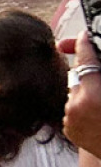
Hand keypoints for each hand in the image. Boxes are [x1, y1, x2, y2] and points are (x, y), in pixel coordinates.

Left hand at [68, 33, 100, 155]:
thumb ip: (99, 74)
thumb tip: (93, 65)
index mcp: (92, 96)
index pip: (86, 61)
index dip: (84, 45)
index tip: (84, 36)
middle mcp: (76, 107)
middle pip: (78, 76)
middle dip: (88, 72)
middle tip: (100, 75)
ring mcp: (70, 120)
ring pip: (75, 93)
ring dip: (87, 91)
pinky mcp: (68, 130)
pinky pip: (73, 110)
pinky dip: (83, 107)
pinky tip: (97, 114)